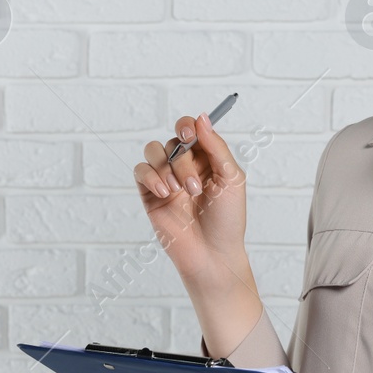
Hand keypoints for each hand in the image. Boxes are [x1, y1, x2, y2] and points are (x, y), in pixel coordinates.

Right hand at [134, 112, 250, 285]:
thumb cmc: (228, 220)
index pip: (191, 129)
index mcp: (207, 158)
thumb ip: (217, 147)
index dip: (187, 126)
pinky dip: (150, 176)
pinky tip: (164, 193)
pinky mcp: (150, 195)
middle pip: (172, 142)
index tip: (188, 134)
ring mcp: (166, 180)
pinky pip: (140, 171)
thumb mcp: (231, 179)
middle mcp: (185, 166)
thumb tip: (202, 117)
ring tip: (178, 192)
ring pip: (153, 152)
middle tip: (193, 187)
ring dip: (166, 168)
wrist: (212, 255)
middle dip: (182, 161)